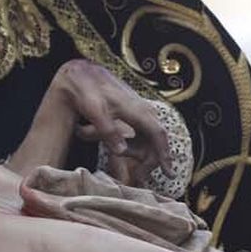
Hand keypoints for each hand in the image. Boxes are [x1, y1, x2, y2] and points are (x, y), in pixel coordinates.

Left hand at [51, 60, 170, 186]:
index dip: (164, 154)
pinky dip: (138, 143)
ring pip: (149, 135)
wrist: (82, 74)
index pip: (157, 134)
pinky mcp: (132, 110)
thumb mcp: (95, 112)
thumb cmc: (87, 92)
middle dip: (153, 158)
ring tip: (133, 166)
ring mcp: (139, 109)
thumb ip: (108, 132)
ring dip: (142, 151)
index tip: (169, 172)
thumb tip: (121, 152)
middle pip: (156, 137)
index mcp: (137, 110)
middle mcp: (143, 109)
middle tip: (142, 176)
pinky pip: (141, 130)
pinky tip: (127, 149)